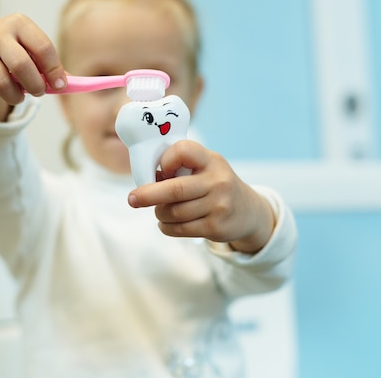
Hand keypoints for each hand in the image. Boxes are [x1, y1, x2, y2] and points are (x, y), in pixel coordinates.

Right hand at [0, 13, 66, 120]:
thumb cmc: (15, 53)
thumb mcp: (32, 53)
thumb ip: (51, 68)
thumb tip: (70, 85)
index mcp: (20, 23)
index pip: (43, 48)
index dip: (54, 71)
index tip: (60, 87)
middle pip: (22, 66)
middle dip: (35, 86)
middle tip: (38, 93)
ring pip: (2, 83)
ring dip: (15, 97)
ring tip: (18, 95)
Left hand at [127, 140, 274, 253]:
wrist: (247, 211)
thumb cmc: (214, 184)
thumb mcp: (204, 167)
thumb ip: (180, 167)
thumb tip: (146, 177)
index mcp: (211, 160)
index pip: (183, 151)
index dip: (166, 159)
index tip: (161, 168)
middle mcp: (217, 181)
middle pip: (174, 189)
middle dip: (148, 195)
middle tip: (132, 199)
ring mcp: (219, 205)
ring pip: (173, 212)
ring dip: (159, 213)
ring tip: (159, 211)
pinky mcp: (216, 227)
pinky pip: (179, 229)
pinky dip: (166, 227)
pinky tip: (166, 223)